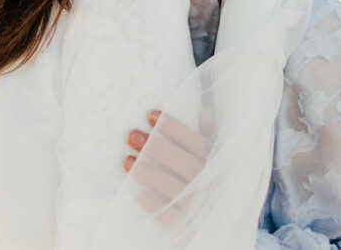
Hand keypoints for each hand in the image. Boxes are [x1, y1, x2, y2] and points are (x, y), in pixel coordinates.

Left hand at [123, 109, 210, 224]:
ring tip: (126, 161)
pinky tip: (139, 196)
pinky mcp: (191, 229)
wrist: (212, 230)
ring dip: (151, 174)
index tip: (149, 114)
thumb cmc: (205, 189)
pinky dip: (158, 207)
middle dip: (157, 148)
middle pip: (185, 163)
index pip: (196, 142)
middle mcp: (210, 185)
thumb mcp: (211, 163)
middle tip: (131, 136)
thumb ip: (208, 139)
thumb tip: (204, 111)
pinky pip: (175, 218)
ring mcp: (202, 208)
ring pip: (178, 189)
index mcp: (214, 166)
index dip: (174, 127)